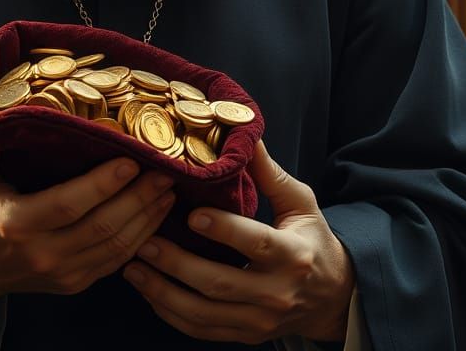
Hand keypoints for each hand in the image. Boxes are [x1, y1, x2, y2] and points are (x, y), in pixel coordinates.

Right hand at [0, 149, 175, 309]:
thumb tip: (4, 107)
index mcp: (17, 223)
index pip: (68, 204)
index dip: (102, 184)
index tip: (130, 160)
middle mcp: (43, 253)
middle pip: (102, 226)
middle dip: (139, 197)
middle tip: (165, 170)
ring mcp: (63, 273)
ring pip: (116, 246)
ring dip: (148, 216)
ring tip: (168, 187)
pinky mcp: (76, 283)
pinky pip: (117, 261)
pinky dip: (142, 237)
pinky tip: (157, 213)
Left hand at [122, 140, 354, 343]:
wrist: (332, 298)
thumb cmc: (312, 239)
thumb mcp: (300, 202)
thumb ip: (269, 173)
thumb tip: (245, 135)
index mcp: (292, 254)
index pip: (255, 242)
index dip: (223, 230)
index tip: (192, 214)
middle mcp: (276, 292)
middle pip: (220, 283)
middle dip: (177, 264)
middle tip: (144, 241)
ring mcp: (259, 320)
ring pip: (204, 314)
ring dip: (163, 293)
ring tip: (133, 268)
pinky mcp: (246, 335)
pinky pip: (202, 331)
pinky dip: (172, 315)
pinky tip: (148, 292)